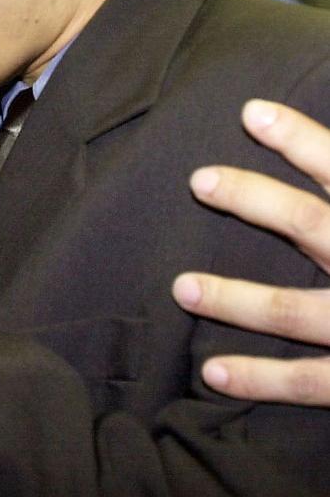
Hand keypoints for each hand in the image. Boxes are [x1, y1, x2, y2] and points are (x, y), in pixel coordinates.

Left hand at [172, 99, 329, 405]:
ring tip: (180, 287)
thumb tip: (325, 153)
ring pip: (294, 311)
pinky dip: (261, 380)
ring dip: (234, 300)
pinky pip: (311, 383)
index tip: (250, 112)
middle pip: (312, 225)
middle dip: (254, 200)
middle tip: (199, 179)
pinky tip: (212, 372)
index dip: (300, 140)